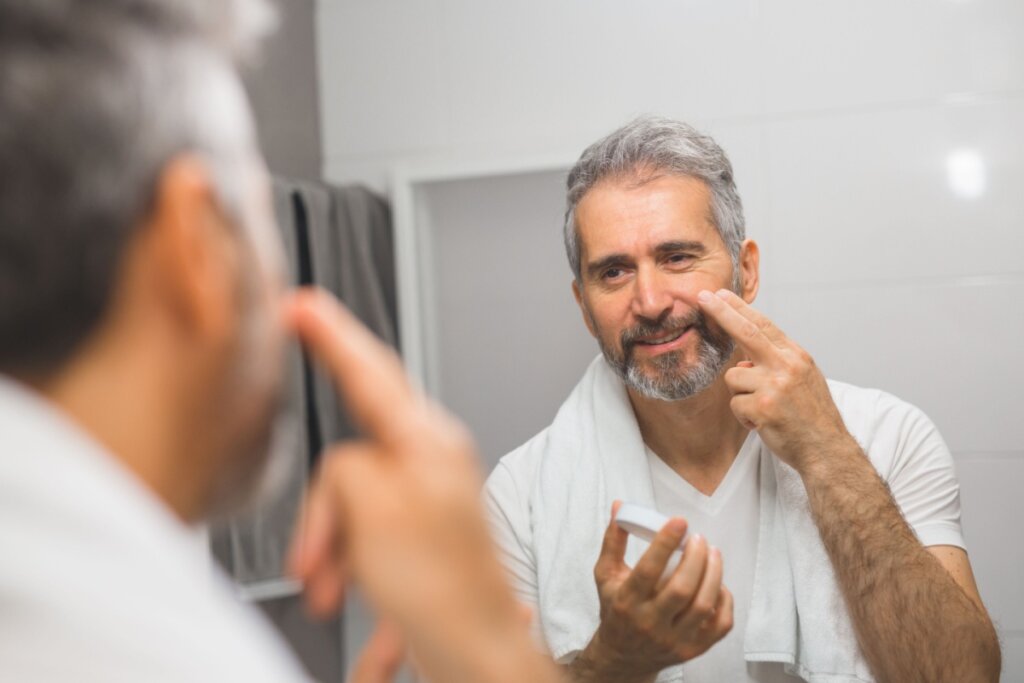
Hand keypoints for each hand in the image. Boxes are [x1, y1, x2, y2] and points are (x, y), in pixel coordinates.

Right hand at [286, 288, 559, 682]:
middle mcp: (431, 462)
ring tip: (338, 596)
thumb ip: (345, 465)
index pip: (370, 370)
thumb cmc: (443, 588)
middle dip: (323, 517)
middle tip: (312, 563)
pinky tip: (366, 625)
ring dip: (334, 556)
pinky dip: (354, 579)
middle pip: (349, 461)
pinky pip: (366, 548)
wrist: (479, 658)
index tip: (301, 304)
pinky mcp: (421, 538)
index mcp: (427, 441)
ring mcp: (427, 501)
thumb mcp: (372, 507)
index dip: (331, 334)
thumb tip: (342, 465)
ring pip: (351, 509)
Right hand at [575, 502, 732, 681]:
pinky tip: (718, 583)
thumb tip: (620, 506)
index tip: (679, 521)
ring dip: (714, 574)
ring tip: (713, 553)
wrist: (623, 656)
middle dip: (696, 558)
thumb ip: (613, 540)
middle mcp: (649, 623)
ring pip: (703, 605)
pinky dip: (724, 599)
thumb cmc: (616, 608)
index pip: (648, 570)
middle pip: (681, 589)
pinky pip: (720, 624)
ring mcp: (673, 639)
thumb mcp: (606, 574)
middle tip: (698, 539)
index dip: (665, 543)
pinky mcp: (693, 649)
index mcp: (626, 602)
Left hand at [696, 288, 854, 472]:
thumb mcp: (803, 379)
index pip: (763, 325)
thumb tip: (744, 360)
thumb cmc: (812, 417)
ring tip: (763, 409)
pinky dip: (744, 416)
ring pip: (733, 378)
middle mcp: (786, 366)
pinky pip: (735, 404)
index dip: (739, 309)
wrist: (827, 449)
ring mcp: (775, 385)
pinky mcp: (763, 406)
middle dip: (722, 313)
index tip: (721, 295)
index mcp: (796, 356)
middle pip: (746, 332)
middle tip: (703, 297)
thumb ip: (776, 363)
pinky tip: (763, 423)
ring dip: (741, 395)